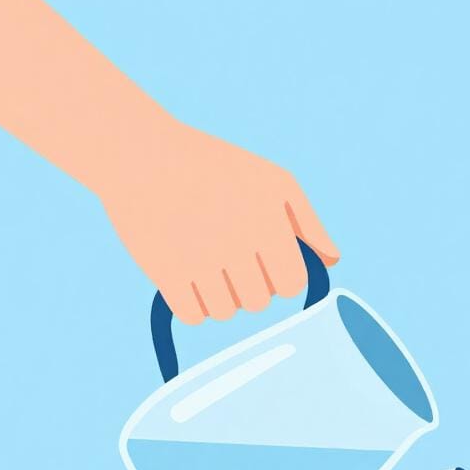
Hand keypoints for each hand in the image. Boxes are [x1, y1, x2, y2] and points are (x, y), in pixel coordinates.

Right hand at [98, 116, 338, 323]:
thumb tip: (331, 263)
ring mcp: (199, 260)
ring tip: (206, 263)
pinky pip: (194, 316)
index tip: (264, 259)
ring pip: (226, 313)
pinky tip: (187, 277)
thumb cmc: (216, 167)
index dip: (281, 276)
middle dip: (249, 286)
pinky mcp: (165, 273)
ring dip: (220, 296)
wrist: (139, 153)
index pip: (292, 284)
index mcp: (267, 223)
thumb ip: (309, 224)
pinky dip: (193, 304)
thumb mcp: (273, 181)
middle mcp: (236, 243)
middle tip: (229, 257)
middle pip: (258, 303)